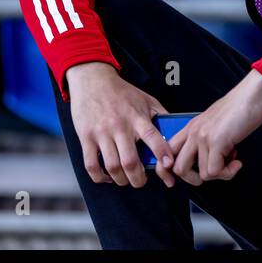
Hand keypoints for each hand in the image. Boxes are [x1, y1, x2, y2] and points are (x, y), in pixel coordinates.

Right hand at [66, 61, 177, 188]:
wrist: (93, 81)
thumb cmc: (122, 92)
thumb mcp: (146, 99)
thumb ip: (160, 114)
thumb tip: (175, 131)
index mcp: (137, 117)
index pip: (152, 137)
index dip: (162, 153)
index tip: (168, 166)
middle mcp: (119, 126)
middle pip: (130, 161)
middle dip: (138, 178)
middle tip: (142, 181)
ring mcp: (101, 133)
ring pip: (112, 166)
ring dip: (121, 180)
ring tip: (126, 180)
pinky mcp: (86, 138)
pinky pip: (91, 165)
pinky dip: (100, 177)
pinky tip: (108, 177)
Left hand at [168, 69, 261, 185]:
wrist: (254, 94)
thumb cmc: (241, 106)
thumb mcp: (216, 122)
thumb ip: (207, 138)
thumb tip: (210, 160)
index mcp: (191, 127)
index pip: (167, 151)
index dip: (169, 170)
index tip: (180, 178)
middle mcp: (193, 132)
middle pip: (179, 168)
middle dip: (195, 179)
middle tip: (212, 173)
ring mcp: (203, 137)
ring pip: (202, 174)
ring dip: (220, 174)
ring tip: (232, 161)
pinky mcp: (216, 142)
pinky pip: (215, 172)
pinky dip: (229, 172)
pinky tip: (237, 162)